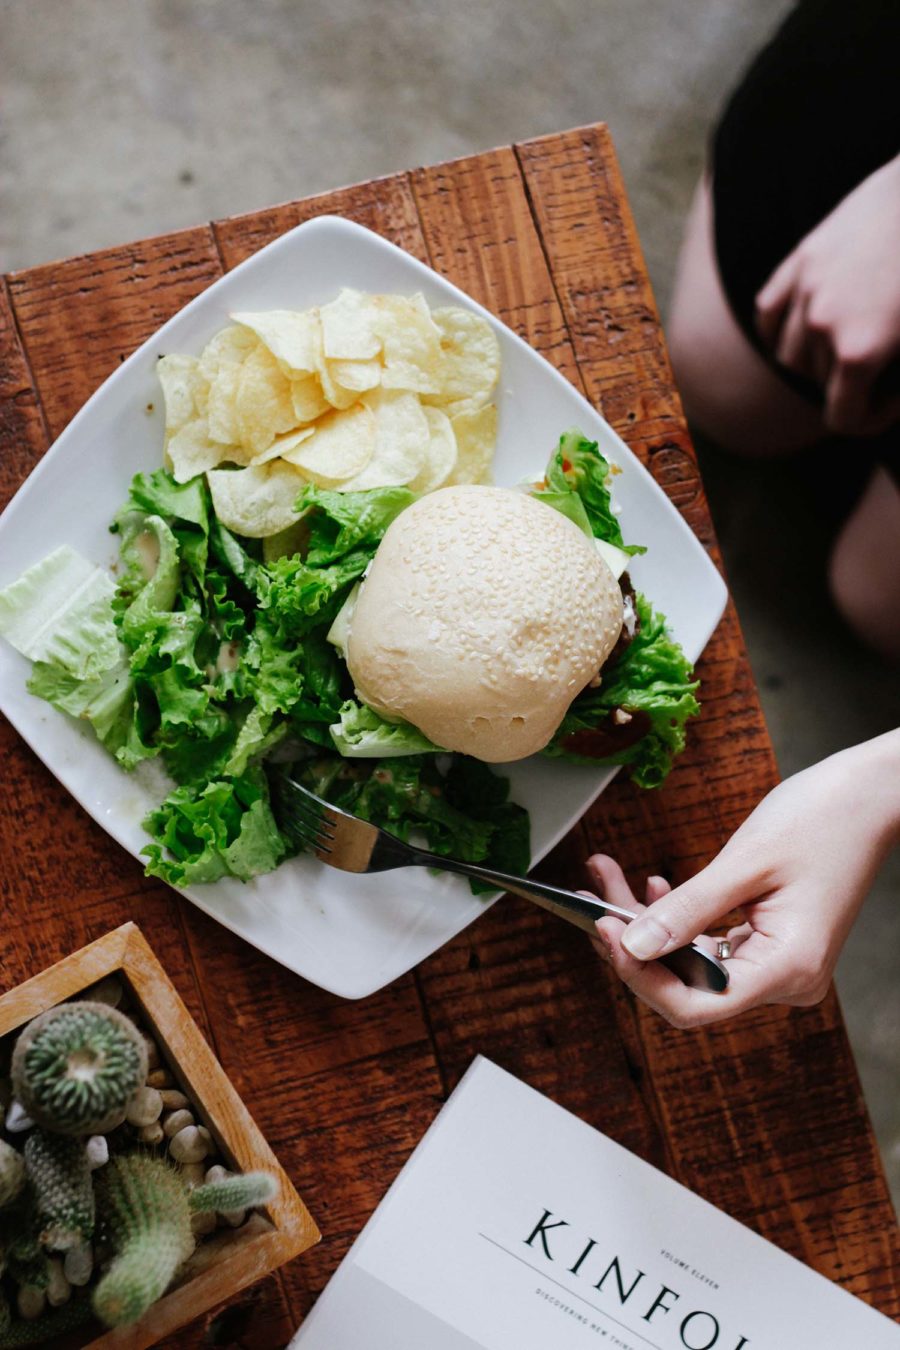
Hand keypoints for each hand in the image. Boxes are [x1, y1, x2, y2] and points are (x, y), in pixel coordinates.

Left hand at [588, 732, 899, 1028]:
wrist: (871, 796)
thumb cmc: (824, 819)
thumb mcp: (744, 863)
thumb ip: (686, 910)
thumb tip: (631, 948)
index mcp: (787, 969)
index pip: (694, 1006)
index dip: (640, 975)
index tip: (604, 929)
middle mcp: (785, 980)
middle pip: (687, 986)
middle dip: (634, 942)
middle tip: (592, 896)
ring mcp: (778, 966)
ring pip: (691, 963)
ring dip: (647, 924)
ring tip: (607, 878)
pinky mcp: (770, 946)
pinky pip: (710, 945)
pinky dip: (677, 920)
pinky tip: (653, 887)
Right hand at [755, 155, 899, 435]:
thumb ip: (899, 373)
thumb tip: (889, 396)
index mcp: (860, 352)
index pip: (843, 418)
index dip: (869, 419)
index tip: (890, 399)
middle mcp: (821, 327)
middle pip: (817, 384)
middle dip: (849, 382)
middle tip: (881, 363)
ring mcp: (805, 292)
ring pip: (789, 355)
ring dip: (814, 358)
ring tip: (847, 340)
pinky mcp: (799, 261)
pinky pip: (769, 314)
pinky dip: (781, 328)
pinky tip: (809, 325)